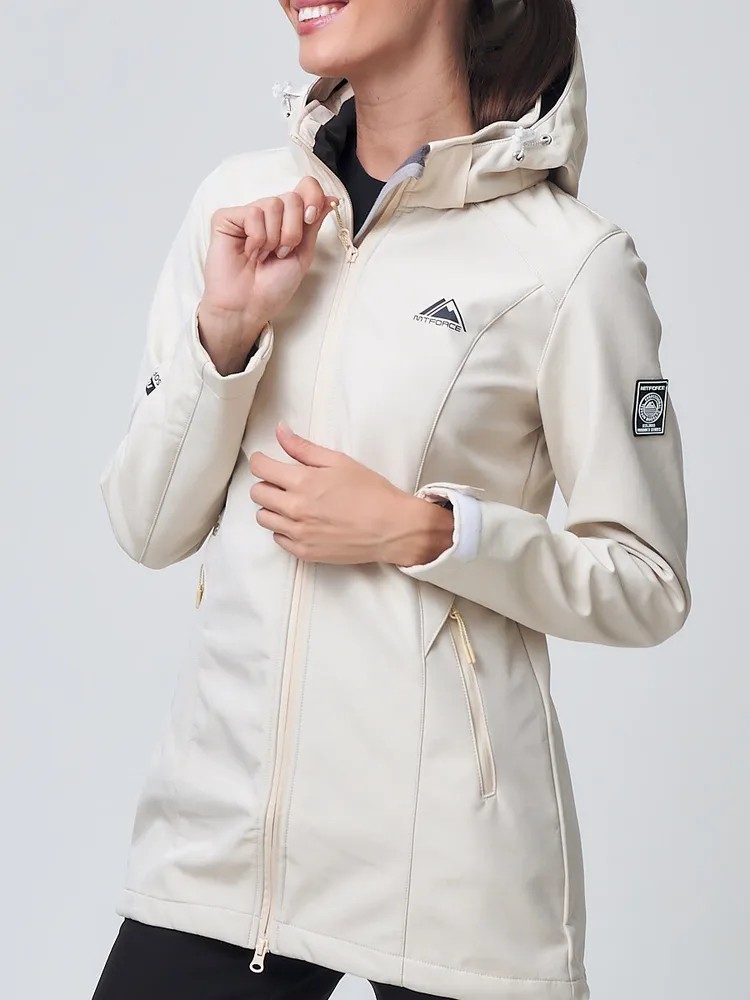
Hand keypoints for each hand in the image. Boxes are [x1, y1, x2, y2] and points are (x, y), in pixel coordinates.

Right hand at [197, 176, 337, 374]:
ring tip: (263, 256)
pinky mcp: (226, 218)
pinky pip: (253, 213)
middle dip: (293, 232)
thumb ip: (314, 224)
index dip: (312, 196)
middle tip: (281, 253)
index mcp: (288, 220)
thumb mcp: (303, 254)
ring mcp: (247, 214)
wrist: (249, 306)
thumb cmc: (273, 287)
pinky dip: (257, 238)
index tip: (312, 217)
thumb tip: (330, 198)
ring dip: (274, 238)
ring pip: (273, 204)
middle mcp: (268, 213)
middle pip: (292, 198)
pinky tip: (249, 252)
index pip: (304, 188)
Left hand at [248, 422, 454, 565]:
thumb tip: (280, 431)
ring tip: (294, 504)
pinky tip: (303, 522)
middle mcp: (295, 509)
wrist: (392, 528)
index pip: (260, 468)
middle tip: (284, 483)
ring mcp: (298, 533)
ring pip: (264, 518)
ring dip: (273, 508)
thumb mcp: (338, 461)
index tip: (267, 462)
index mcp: (302, 482)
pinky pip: (278, 539)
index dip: (261, 461)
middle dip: (266, 484)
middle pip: (257, 493)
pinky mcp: (305, 552)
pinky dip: (284, 529)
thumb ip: (303, 448)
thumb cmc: (371, 492)